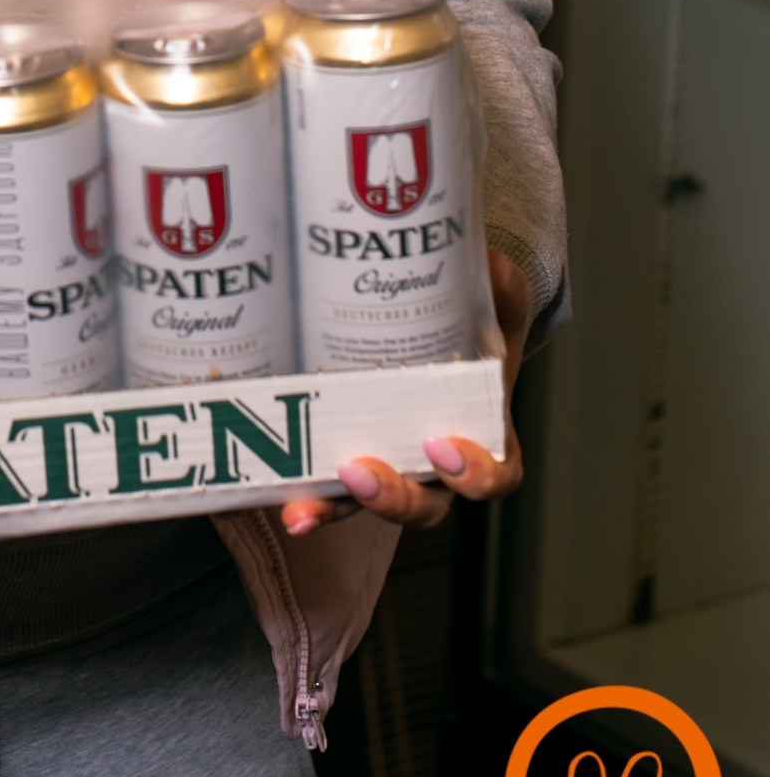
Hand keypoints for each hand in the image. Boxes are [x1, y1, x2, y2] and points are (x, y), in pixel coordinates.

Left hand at [277, 248, 531, 537]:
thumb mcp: (494, 303)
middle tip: (361, 472)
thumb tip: (494, 267)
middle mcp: (432, 466)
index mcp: (481, 437)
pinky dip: (298, 497)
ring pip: (363, 507)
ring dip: (332, 509)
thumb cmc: (469, 325)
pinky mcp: (336, 459)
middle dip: (393, 498)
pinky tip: (274, 496)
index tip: (440, 444)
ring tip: (302, 509)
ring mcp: (383, 466)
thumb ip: (502, 287)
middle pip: (423, 505)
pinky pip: (320, 489)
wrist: (429, 324)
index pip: (493, 476)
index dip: (474, 474)